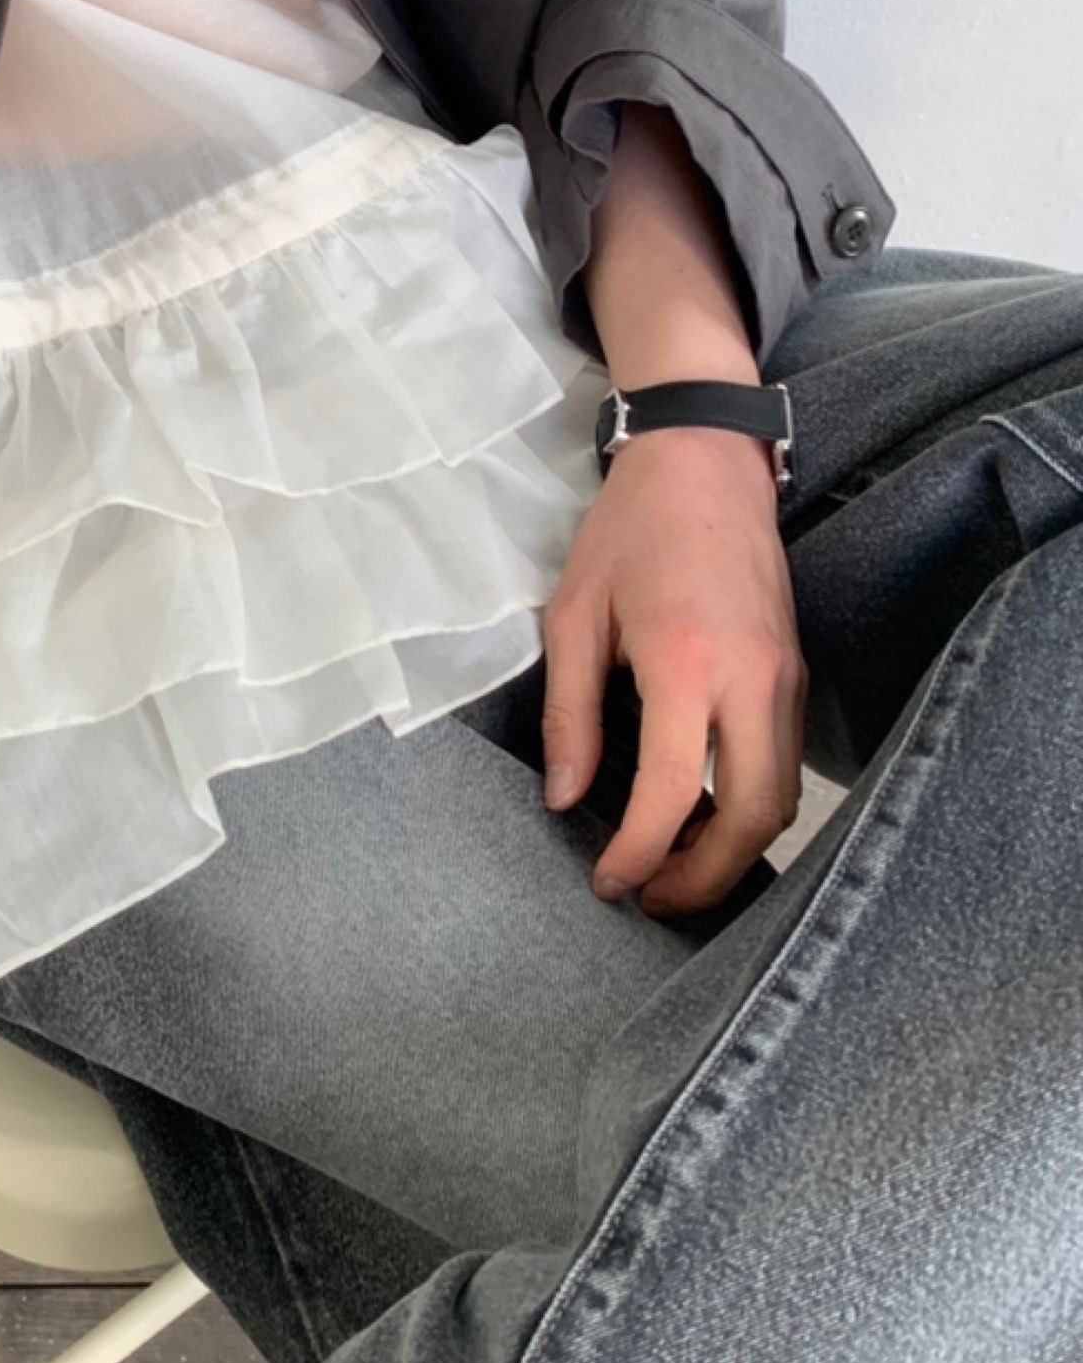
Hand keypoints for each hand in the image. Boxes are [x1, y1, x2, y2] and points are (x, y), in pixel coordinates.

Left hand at [539, 424, 806, 915]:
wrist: (705, 461)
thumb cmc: (629, 531)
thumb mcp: (573, 615)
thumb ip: (570, 713)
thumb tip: (566, 800)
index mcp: (685, 663)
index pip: (670, 792)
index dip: (641, 855)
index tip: (610, 884)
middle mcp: (750, 680)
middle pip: (751, 818)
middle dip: (704, 878)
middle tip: (652, 901)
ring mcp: (785, 678)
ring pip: (780, 798)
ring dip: (734, 849)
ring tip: (675, 865)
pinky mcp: (796, 672)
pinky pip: (785, 763)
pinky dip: (751, 806)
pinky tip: (703, 813)